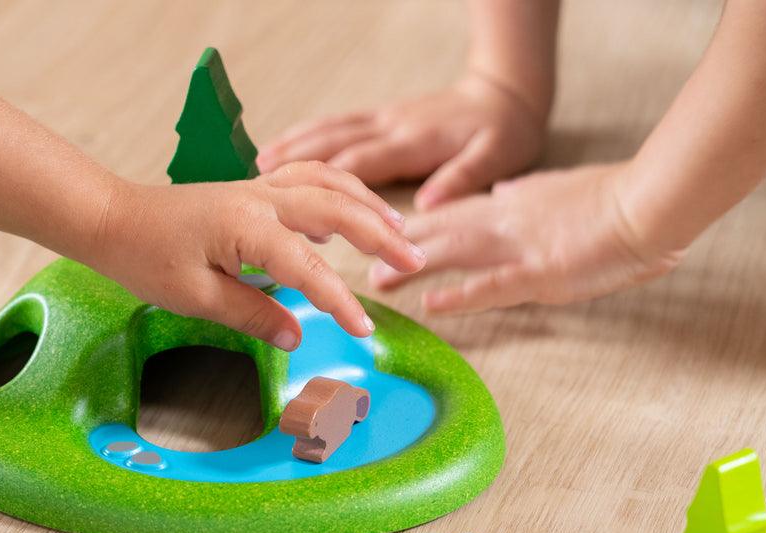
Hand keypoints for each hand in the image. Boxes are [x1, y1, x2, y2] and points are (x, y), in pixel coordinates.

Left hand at [89, 161, 424, 349]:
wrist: (113, 218)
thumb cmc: (146, 256)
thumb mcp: (196, 297)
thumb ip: (252, 314)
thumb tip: (296, 334)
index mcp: (247, 228)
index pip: (309, 269)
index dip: (340, 302)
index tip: (364, 331)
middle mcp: (260, 199)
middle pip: (337, 208)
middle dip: (380, 235)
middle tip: (414, 259)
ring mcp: (258, 189)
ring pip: (328, 184)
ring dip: (367, 204)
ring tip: (397, 227)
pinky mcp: (252, 191)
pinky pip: (308, 180)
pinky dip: (337, 192)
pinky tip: (346, 215)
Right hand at [257, 73, 544, 210]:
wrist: (506, 95)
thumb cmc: (503, 133)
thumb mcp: (495, 158)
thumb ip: (460, 179)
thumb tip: (426, 204)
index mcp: (413, 142)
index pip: (363, 163)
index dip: (330, 184)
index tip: (296, 201)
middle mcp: (391, 126)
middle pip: (334, 141)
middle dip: (295, 159)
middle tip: (259, 179)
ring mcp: (383, 118)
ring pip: (330, 128)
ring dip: (293, 144)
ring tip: (259, 162)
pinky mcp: (382, 117)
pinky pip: (337, 123)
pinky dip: (307, 133)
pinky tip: (286, 144)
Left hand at [368, 163, 687, 311]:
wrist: (647, 202)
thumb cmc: (611, 197)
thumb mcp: (559, 187)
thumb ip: (526, 192)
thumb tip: (505, 189)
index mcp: (510, 203)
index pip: (450, 211)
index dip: (413, 224)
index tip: (381, 232)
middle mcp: (504, 220)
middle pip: (439, 231)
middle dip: (397, 247)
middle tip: (361, 262)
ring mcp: (518, 247)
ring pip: (452, 253)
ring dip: (411, 268)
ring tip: (377, 283)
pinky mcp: (540, 272)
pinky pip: (491, 286)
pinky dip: (460, 295)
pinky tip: (431, 304)